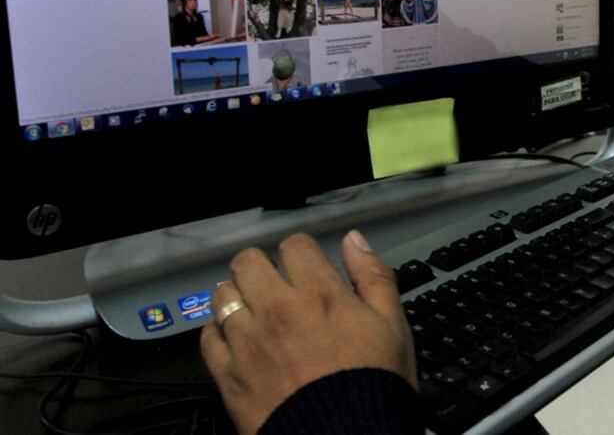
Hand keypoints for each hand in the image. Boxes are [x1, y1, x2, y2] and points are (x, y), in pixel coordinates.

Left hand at [200, 231, 416, 434]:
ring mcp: (248, 341)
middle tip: (273, 284)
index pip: (295, 245)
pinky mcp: (228, 373)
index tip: (306, 267)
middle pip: (248, 262)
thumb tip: (353, 240)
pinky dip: (218, 332)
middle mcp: (278, 309)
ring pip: (222, 295)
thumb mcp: (393, 326)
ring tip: (251, 311)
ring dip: (237, 296)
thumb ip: (374, 277)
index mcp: (320, 293)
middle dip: (261, 267)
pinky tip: (235, 340)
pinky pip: (207, 337)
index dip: (302, 252)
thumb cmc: (375, 385)